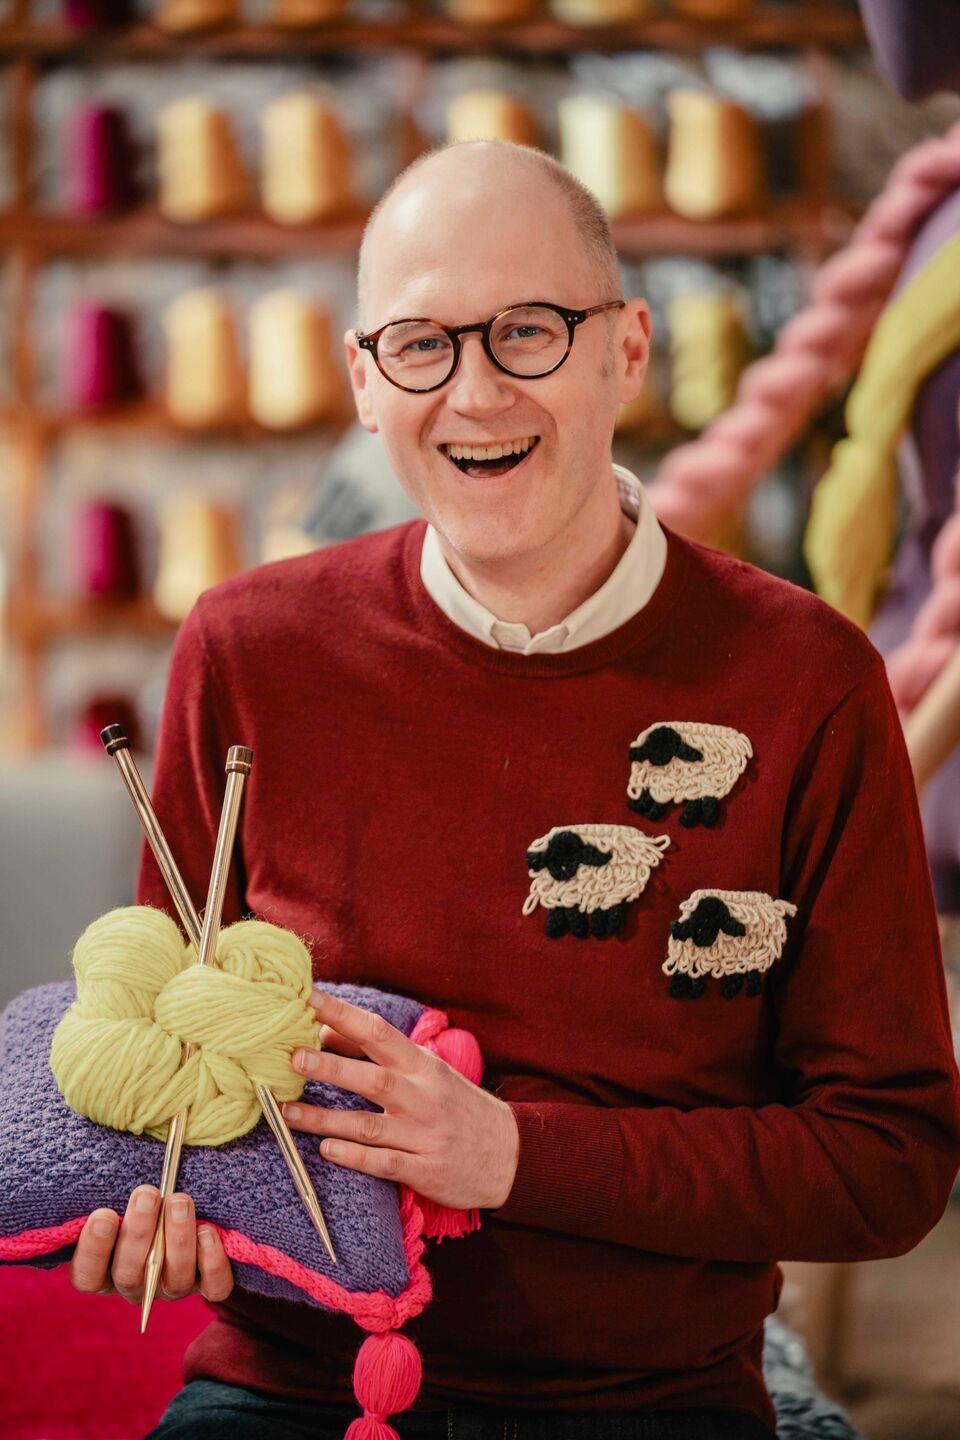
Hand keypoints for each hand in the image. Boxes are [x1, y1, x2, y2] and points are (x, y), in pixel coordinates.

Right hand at [69, 1185, 233, 1302]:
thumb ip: (110, 1185)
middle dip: (138, 1233)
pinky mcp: (207, 1286)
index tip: (103, 1214)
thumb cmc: (146, 1196)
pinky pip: (213, 1287)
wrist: (189, 1203)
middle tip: (147, 1194)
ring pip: (174, 1280)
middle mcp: (137, 1285)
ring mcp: (172, 1287)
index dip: (93, 1251)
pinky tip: (208, 1231)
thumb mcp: (123, 1193)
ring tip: (179, 1201)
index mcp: (105, 1269)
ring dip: (177, 1239)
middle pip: (129, 1276)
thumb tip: (116, 1150)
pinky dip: (212, 1262)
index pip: (87, 1276)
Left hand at [282, 991, 519, 1210]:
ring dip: (325, 1119)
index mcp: (423, 1066)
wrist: (511, 1154)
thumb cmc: (458, 1106)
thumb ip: (378, 1055)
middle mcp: (423, 1097)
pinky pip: (383, 1163)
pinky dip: (353, 1156)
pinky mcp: (425, 1170)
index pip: (378, 1032)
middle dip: (330, 1068)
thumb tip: (325, 1032)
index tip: (308, 998)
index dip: (342, 1014)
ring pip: (368, 1124)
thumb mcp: (427, 1072)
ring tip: (287, 1113)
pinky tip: (326, 1150)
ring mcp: (424, 1135)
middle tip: (293, 1058)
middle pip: (372, 1078)